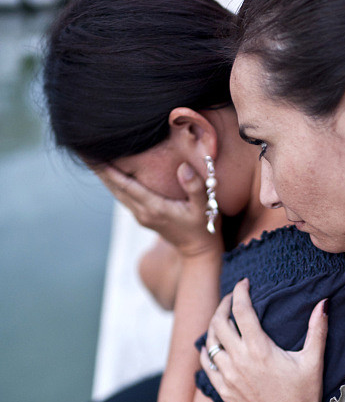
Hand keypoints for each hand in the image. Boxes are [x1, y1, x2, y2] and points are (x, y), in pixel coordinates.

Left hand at [96, 163, 222, 257]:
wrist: (198, 252)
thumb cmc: (203, 228)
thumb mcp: (205, 208)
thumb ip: (195, 187)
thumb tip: (183, 167)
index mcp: (154, 207)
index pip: (125, 184)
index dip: (108, 169)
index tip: (94, 152)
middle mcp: (143, 212)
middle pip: (114, 188)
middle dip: (99, 169)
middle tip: (83, 149)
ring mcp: (141, 216)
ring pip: (116, 193)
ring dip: (103, 176)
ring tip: (91, 158)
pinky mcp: (143, 216)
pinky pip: (123, 197)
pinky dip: (114, 183)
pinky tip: (109, 173)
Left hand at [200, 279, 327, 401]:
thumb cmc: (304, 398)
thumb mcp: (313, 362)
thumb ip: (317, 329)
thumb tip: (324, 302)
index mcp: (259, 350)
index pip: (241, 310)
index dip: (240, 292)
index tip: (244, 283)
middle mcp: (239, 361)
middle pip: (219, 322)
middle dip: (224, 304)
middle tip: (232, 297)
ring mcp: (228, 377)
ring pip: (210, 341)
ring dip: (213, 325)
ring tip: (223, 317)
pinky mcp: (223, 390)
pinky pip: (206, 364)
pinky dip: (206, 350)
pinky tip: (211, 345)